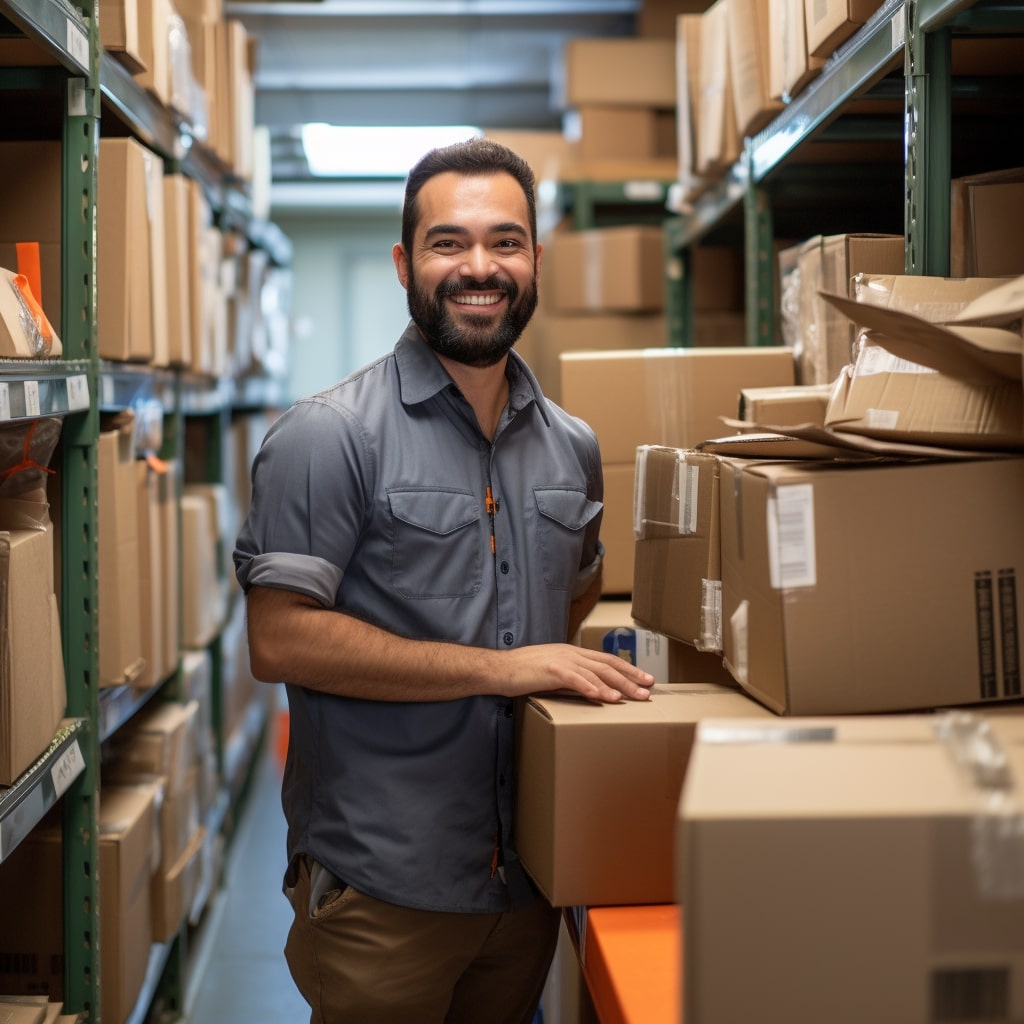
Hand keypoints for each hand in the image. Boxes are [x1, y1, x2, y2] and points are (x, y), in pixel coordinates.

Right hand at [503, 644, 653, 703]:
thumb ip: (573, 678)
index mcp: (573, 653)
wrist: (500, 670)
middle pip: (607, 665)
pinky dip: (592, 687)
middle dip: (630, 678)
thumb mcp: (554, 674)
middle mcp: (571, 653)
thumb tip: (592, 690)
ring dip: (617, 685)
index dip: (628, 669)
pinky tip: (604, 696)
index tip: (645, 679)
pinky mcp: (551, 670)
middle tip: (647, 690)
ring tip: (632, 697)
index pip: (607, 660)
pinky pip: (576, 679)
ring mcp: (562, 660)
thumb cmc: (524, 674)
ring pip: (597, 671)